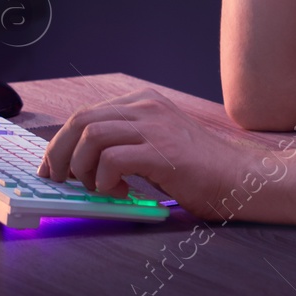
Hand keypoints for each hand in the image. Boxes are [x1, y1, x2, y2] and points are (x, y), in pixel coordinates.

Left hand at [38, 88, 295, 220]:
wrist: (242, 179)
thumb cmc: (201, 170)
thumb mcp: (159, 142)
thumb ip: (127, 143)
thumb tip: (82, 164)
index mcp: (144, 103)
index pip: (86, 114)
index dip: (62, 142)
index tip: (53, 167)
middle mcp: (147, 107)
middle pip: (80, 121)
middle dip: (59, 153)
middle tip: (58, 180)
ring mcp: (155, 126)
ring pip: (90, 137)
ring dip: (82, 169)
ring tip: (97, 189)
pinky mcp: (162, 151)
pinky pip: (111, 161)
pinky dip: (105, 181)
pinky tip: (122, 193)